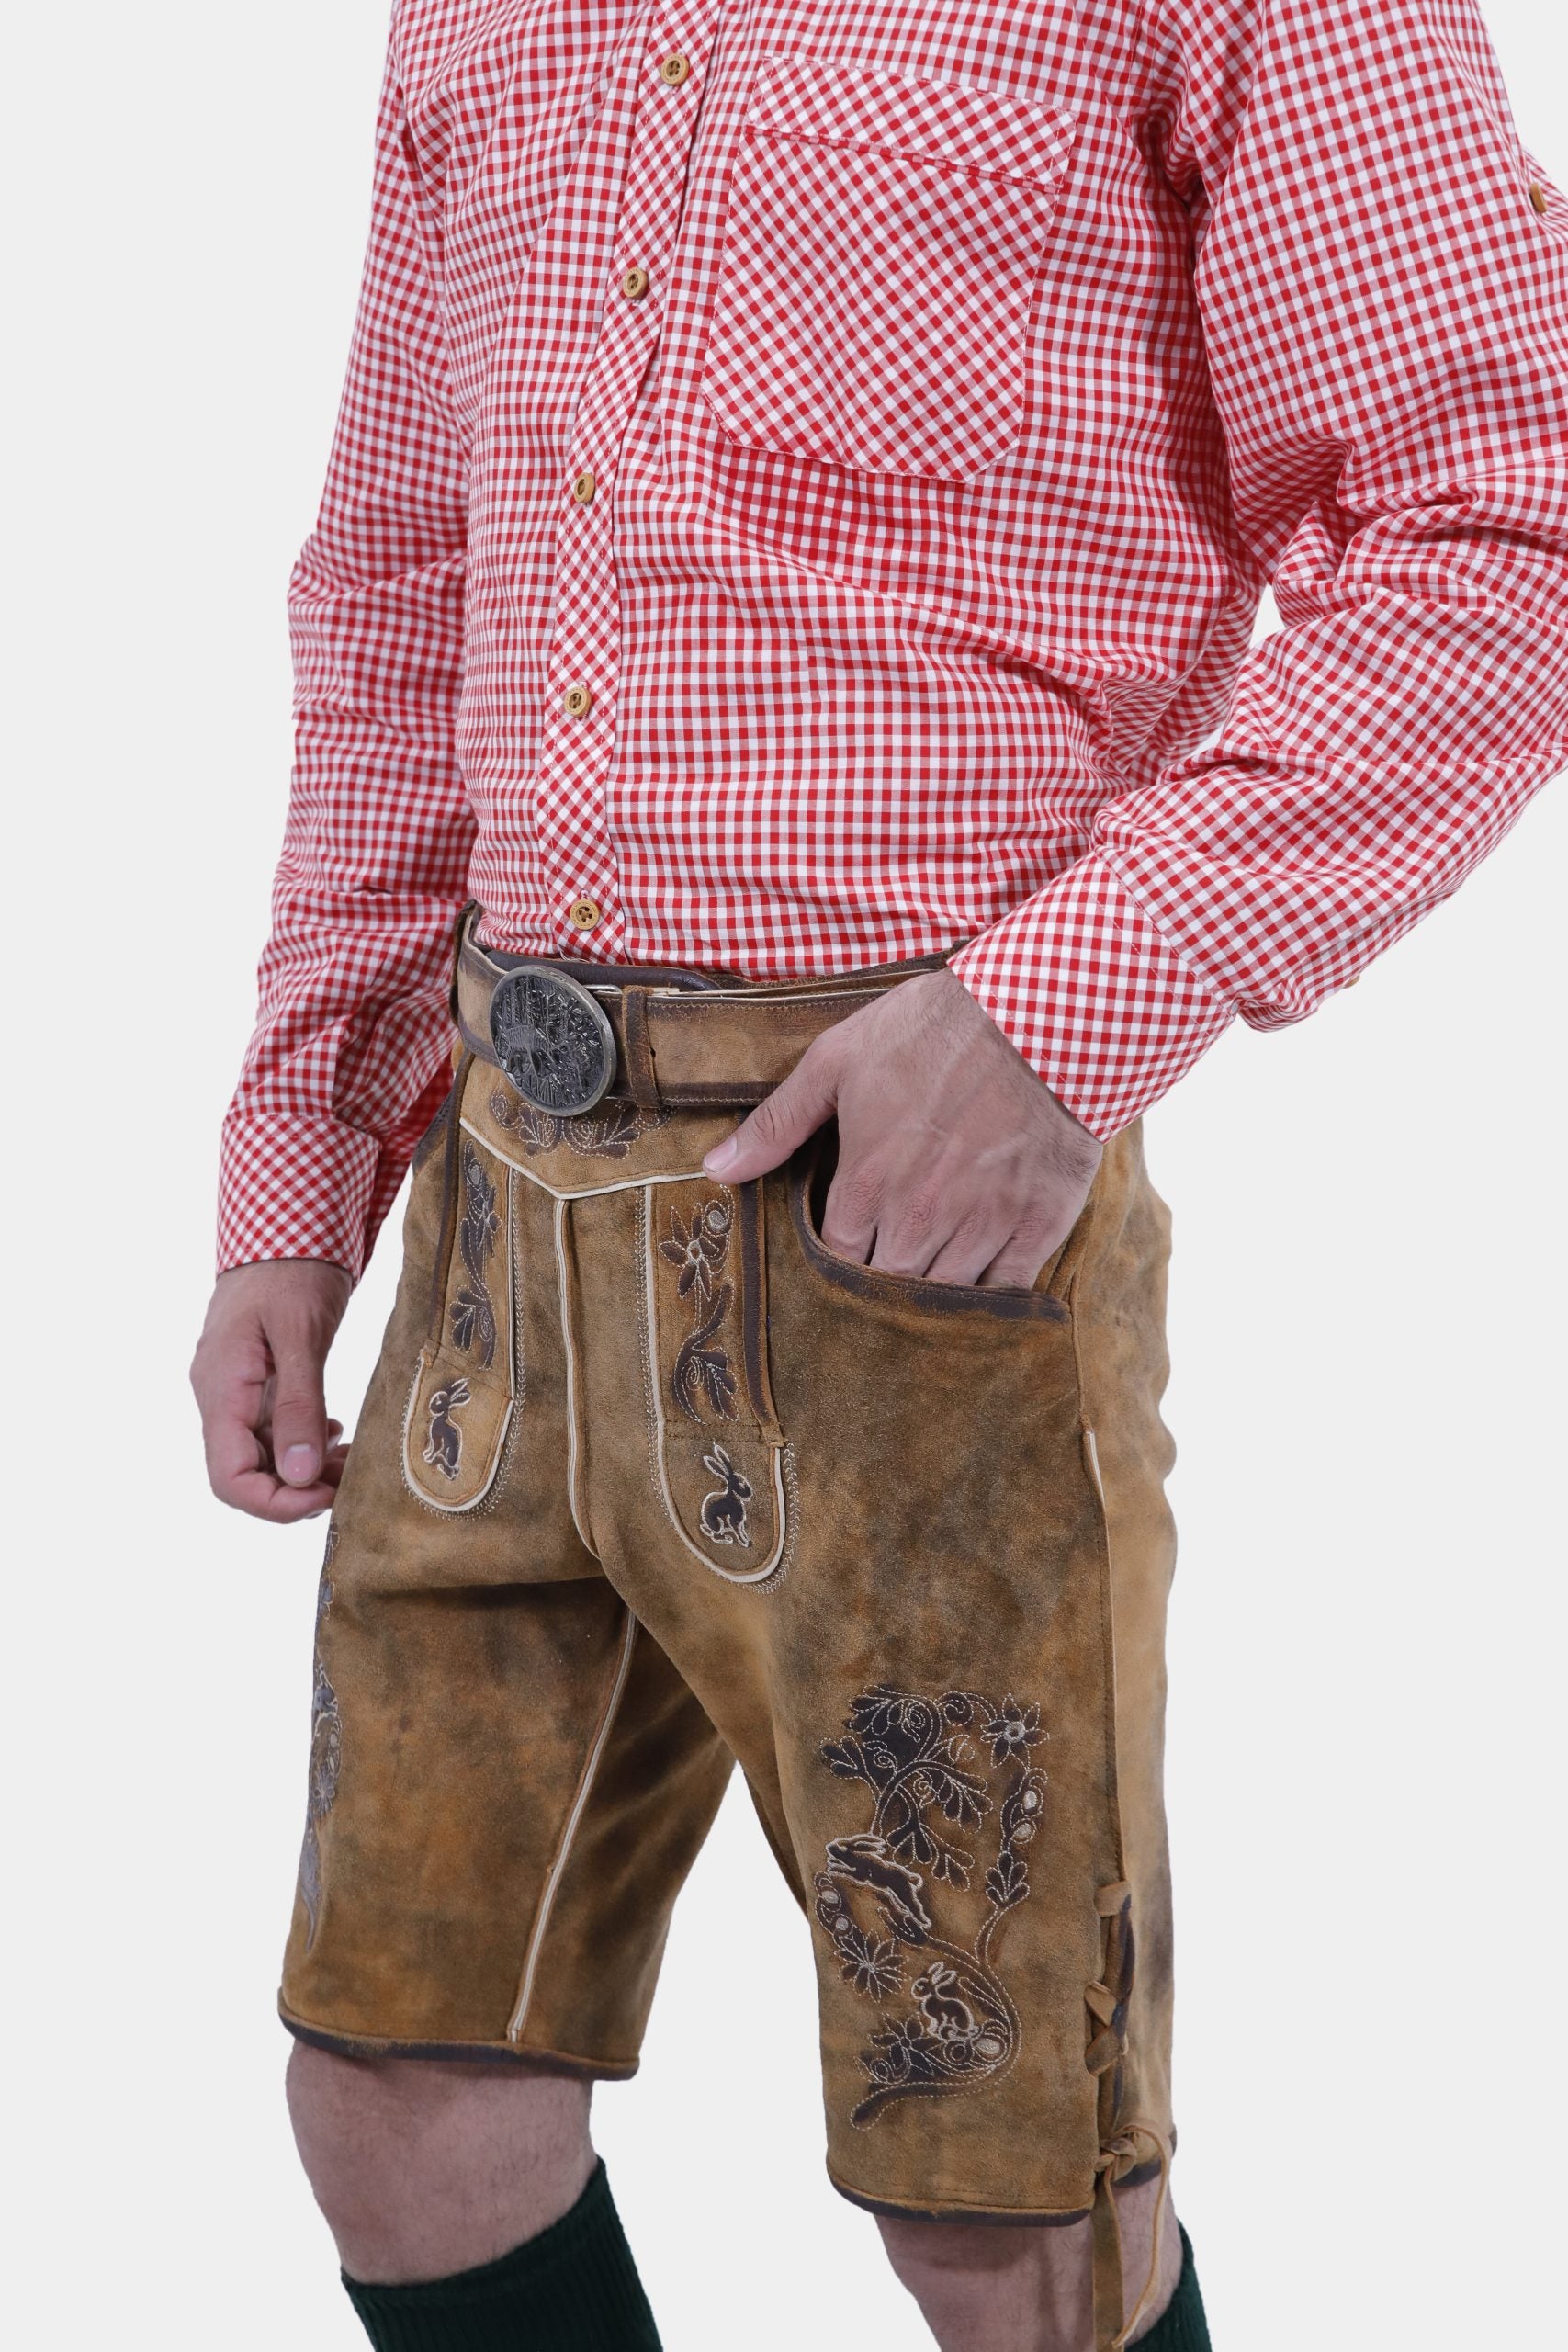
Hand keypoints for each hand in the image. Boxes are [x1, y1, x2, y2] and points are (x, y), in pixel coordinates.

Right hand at [191, 1259, 353, 1520]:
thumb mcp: (301, 1335)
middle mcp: (221, 1398)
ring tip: (352, 1459)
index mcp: (222, 1390)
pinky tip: (334, 1434)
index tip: (325, 1498)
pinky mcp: (256, 1383)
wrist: (285, 1227)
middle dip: (297, 1490)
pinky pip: (273, 1431)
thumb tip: (300, 1475)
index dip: (274, 1504)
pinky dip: (304, 1443)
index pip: (230, 1479)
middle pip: (245, 1475)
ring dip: (306, 1469)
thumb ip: (299, 1404)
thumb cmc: (291, 1271)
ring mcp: (237, 1392)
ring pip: (263, 1456)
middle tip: (350, 1480)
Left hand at [703, 969, 1102, 1286]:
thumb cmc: (933, 1030)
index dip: (835, 1260)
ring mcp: (981, 1226)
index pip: (835, 1259)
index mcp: (867, 1185)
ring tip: (925, 1280)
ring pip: (943, 1296)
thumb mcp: (837, 1059)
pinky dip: (991, 1297)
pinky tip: (981, 1282)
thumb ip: (777, 1123)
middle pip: (886, 1289)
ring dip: (929, 1296)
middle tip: (882, 1266)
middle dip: (878, 1285)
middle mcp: (919, 1218)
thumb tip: (714, 1170)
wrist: (1040, 1015)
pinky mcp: (1037, 1224)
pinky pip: (1007, 1290)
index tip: (843, 1248)